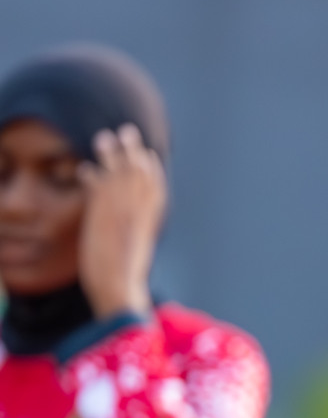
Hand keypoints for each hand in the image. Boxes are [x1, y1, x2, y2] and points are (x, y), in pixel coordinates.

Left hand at [78, 125, 163, 317]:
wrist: (120, 286)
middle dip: (132, 149)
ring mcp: (122, 209)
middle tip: (126, 131)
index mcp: (153, 219)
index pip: (155, 185)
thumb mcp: (139, 253)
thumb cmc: (128, 280)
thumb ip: (135, 232)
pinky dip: (90, 176)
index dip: (150, 168)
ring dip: (111, 153)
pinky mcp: (102, 212)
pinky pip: (96, 186)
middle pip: (138, 171)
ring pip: (118, 171)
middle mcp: (140, 210)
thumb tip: (129, 231)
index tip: (146, 154)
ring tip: (103, 138)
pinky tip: (83, 169)